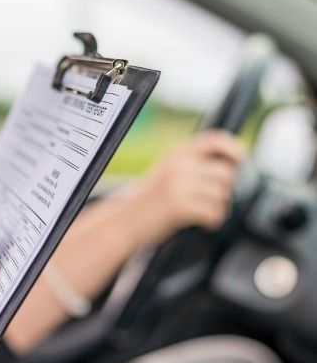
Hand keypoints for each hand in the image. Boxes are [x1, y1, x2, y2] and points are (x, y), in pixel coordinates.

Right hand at [126, 130, 244, 243]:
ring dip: (217, 207)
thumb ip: (192, 164)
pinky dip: (213, 221)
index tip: (239, 160)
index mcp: (177, 153)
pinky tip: (202, 222)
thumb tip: (229, 165)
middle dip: (224, 189)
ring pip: (221, 195)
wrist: (123, 220)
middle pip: (225, 173)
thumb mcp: (167, 171)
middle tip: (210, 199)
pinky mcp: (180, 206)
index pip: (216, 140)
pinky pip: (214, 212)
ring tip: (203, 212)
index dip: (234, 149)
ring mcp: (179, 185)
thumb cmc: (147, 200)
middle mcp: (178, 165)